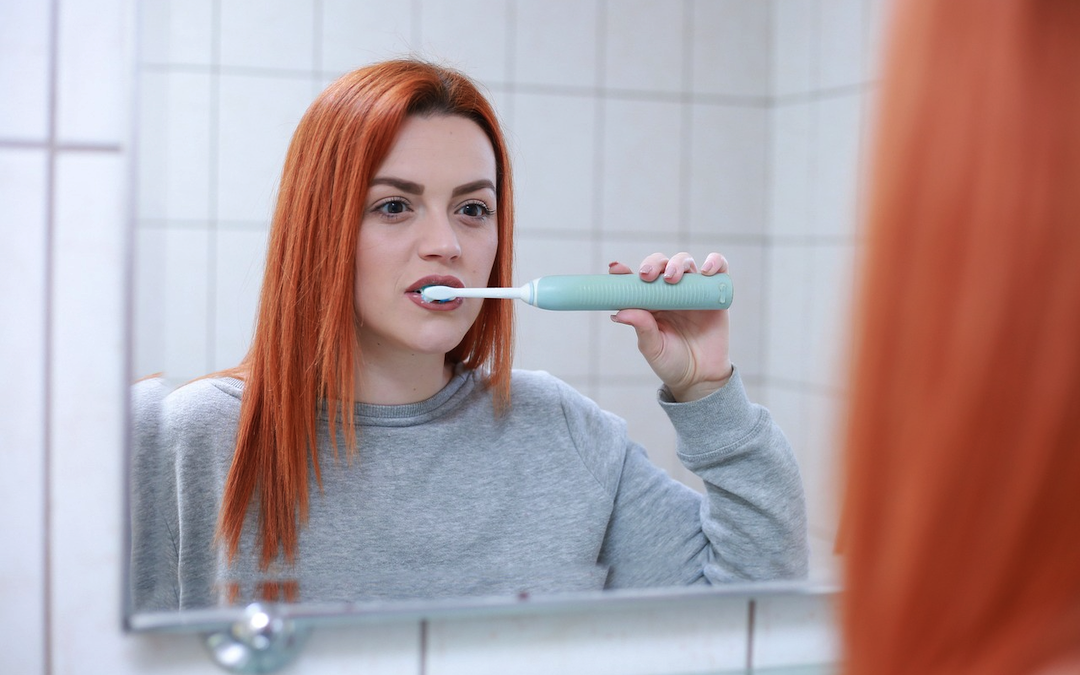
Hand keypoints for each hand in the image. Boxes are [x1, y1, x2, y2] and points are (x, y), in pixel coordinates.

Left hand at [608, 252, 732, 401]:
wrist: (701, 377)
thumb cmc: (672, 362)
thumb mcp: (653, 347)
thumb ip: (641, 328)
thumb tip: (619, 313)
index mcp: (649, 302)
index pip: (636, 280)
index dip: (625, 271)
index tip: (616, 269)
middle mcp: (670, 292)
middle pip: (661, 264)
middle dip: (653, 264)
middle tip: (647, 276)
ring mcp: (692, 291)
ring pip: (685, 262)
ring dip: (678, 263)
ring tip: (672, 277)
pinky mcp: (715, 293)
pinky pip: (718, 270)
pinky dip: (715, 262)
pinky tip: (707, 270)